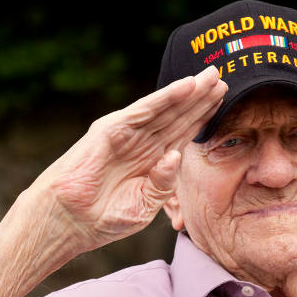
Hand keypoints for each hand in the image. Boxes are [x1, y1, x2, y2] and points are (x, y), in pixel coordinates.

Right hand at [21, 65, 226, 256]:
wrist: (70, 221)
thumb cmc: (105, 217)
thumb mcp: (146, 204)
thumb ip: (163, 183)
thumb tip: (175, 156)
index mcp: (154, 159)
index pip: (184, 132)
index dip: (204, 116)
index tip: (226, 101)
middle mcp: (143, 142)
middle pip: (179, 115)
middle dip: (202, 98)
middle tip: (226, 78)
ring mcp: (127, 134)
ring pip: (166, 108)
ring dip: (190, 92)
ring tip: (212, 76)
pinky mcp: (111, 130)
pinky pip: (144, 111)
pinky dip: (165, 98)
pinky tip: (186, 87)